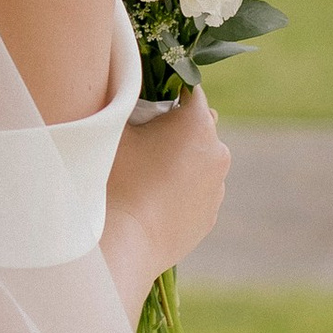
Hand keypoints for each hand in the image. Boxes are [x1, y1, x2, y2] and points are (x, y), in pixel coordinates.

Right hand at [103, 85, 229, 298]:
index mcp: (197, 123)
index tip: (150, 104)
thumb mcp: (114, 128)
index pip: (190, 89)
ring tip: (148, 177)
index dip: (168, 92)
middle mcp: (217, 152)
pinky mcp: (210, 215)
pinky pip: (199, 191)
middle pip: (199, 126)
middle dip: (177, 128)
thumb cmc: (116, 179)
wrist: (124, 243)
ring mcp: (217, 187)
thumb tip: (131, 92)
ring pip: (201, 161)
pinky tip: (155, 201)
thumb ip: (128, 103)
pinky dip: (183, 190)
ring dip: (183, 161)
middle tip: (144, 143)